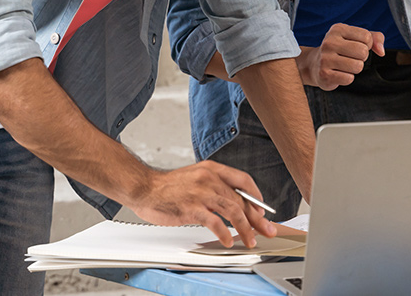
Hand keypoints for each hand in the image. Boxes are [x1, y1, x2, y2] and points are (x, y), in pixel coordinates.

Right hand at [127, 161, 277, 247]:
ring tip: (250, 240)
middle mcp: (210, 179)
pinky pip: (215, 222)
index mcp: (212, 169)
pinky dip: (224, 233)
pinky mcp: (192, 208)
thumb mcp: (195, 177)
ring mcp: (201, 193)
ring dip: (245, 228)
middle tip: (266, 230)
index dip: (256, 196)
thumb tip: (233, 203)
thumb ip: (214, 186)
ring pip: (233, 211)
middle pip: (241, 199)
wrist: (144, 187)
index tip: (262, 210)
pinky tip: (227, 240)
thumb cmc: (168, 187)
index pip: (243, 180)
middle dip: (257, 218)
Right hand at [297, 24, 384, 89]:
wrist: (315, 65)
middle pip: (363, 52)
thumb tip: (381, 51)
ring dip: (355, 69)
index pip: (367, 37)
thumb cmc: (339, 50)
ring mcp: (325, 58)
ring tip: (345, 66)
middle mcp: (329, 42)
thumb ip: (375, 38)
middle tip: (351, 58)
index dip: (367, 45)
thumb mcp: (356, 38)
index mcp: (338, 29)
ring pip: (357, 66)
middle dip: (362, 58)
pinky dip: (347, 78)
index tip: (356, 47)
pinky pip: (349, 79)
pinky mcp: (324, 74)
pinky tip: (339, 73)